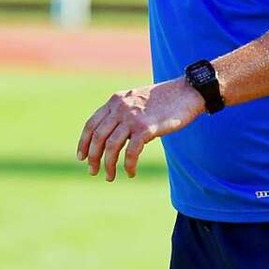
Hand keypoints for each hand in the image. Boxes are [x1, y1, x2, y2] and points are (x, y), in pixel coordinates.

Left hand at [76, 79, 204, 181]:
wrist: (187, 92)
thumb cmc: (164, 99)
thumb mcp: (136, 100)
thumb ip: (123, 112)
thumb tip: (112, 136)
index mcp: (115, 100)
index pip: (91, 124)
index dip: (84, 142)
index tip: (81, 157)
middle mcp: (120, 107)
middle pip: (97, 137)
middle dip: (93, 157)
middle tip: (93, 172)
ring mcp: (133, 117)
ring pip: (111, 146)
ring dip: (108, 165)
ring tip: (109, 177)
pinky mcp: (147, 128)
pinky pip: (131, 152)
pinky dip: (128, 165)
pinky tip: (130, 172)